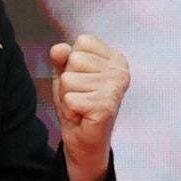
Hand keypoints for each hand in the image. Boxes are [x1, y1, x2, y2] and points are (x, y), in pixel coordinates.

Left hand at [49, 34, 129, 180]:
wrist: (82, 139)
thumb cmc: (78, 103)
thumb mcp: (65, 73)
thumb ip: (61, 57)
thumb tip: (59, 48)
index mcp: (115, 58)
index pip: (82, 41)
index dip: (72, 61)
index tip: (82, 79)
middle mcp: (121, 71)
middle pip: (74, 59)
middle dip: (68, 79)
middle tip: (80, 95)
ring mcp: (115, 89)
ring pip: (68, 79)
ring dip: (68, 95)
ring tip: (81, 105)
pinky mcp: (106, 107)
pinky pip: (70, 98)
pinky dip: (69, 108)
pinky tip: (82, 115)